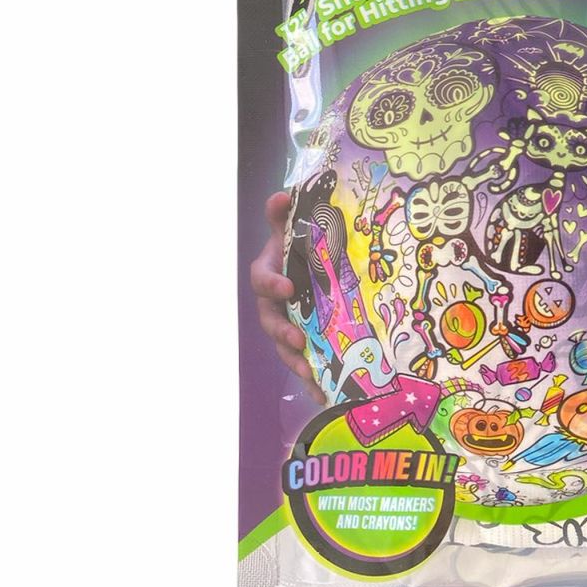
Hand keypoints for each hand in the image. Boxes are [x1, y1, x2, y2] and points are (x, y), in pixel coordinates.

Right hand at [249, 191, 322, 401]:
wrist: (311, 261)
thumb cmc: (299, 245)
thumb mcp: (292, 228)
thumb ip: (283, 214)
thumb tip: (281, 195)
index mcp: (269, 273)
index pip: (262, 279)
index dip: (271, 284)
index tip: (287, 287)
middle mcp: (274, 303)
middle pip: (271, 321)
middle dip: (282, 332)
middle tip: (298, 340)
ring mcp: (287, 322)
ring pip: (285, 345)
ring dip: (295, 360)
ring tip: (310, 373)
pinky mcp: (303, 339)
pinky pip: (304, 359)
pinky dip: (312, 375)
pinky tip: (325, 390)